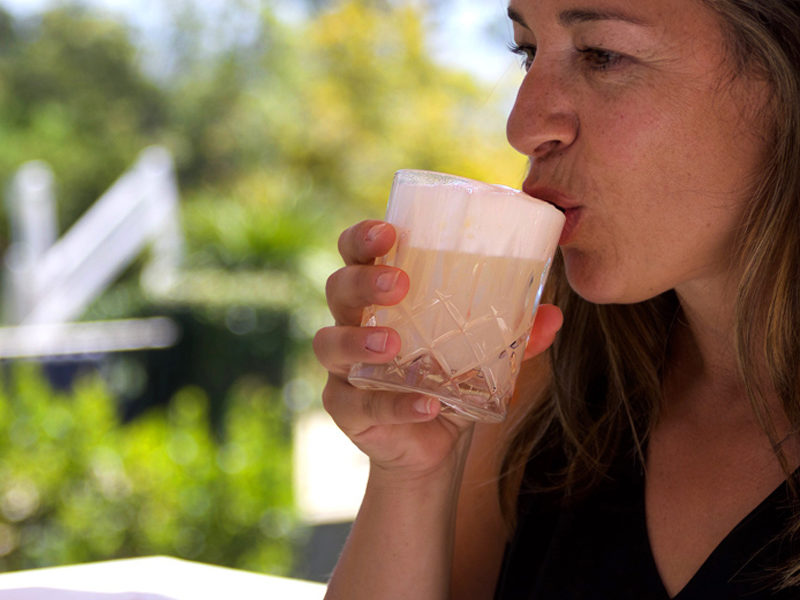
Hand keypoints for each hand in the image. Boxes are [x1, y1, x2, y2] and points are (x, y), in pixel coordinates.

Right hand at [313, 220, 562, 479]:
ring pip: (329, 343)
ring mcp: (343, 369)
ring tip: (393, 345)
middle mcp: (352, 325)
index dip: (362, 238)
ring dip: (360, 341)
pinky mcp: (346, 410)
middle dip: (363, 281)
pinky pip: (358, 403)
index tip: (387, 230)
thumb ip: (511, 337)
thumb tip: (554, 316)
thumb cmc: (448, 382)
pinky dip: (394, 403)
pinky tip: (426, 404)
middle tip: (399, 284)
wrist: (433, 447)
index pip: (355, 254)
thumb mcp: (481, 356)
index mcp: (380, 298)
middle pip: (338, 290)